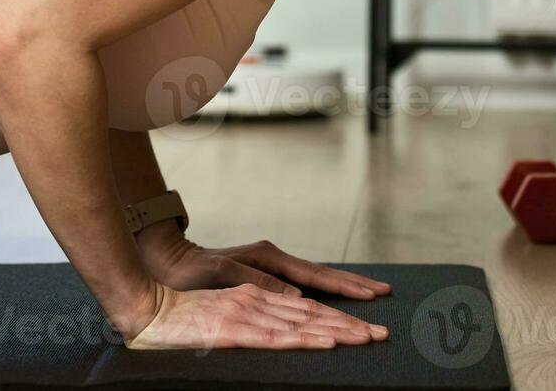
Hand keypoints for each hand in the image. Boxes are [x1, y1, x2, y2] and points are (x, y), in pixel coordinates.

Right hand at [124, 282, 387, 350]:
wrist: (145, 307)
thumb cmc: (181, 314)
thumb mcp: (224, 313)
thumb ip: (254, 314)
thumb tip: (286, 322)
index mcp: (257, 294)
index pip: (306, 307)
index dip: (340, 316)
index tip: (368, 327)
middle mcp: (257, 298)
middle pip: (313, 312)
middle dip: (350, 323)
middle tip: (383, 334)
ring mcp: (247, 312)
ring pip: (302, 323)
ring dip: (337, 332)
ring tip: (366, 339)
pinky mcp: (233, 329)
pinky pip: (275, 336)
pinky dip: (304, 339)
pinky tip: (325, 342)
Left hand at [136, 221, 391, 300]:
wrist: (170, 260)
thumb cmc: (191, 271)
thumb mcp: (221, 274)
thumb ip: (257, 282)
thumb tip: (295, 294)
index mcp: (269, 258)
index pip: (316, 276)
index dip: (345, 287)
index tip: (371, 294)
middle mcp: (275, 259)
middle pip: (323, 274)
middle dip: (354, 285)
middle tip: (385, 293)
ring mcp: (272, 266)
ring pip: (316, 277)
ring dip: (343, 287)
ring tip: (370, 294)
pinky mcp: (266, 275)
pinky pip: (303, 283)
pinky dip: (324, 289)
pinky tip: (334, 297)